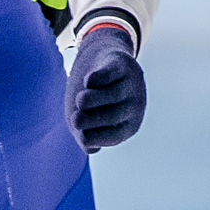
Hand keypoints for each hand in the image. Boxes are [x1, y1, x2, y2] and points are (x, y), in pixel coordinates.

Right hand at [65, 24, 145, 148]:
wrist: (105, 63)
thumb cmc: (95, 101)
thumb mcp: (91, 123)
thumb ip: (88, 138)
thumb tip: (90, 147)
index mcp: (129, 126)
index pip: (114, 135)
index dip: (93, 136)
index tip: (78, 131)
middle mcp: (134, 106)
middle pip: (113, 115)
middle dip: (90, 119)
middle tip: (74, 119)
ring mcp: (131, 84)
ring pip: (113, 95)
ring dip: (90, 100)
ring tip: (79, 101)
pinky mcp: (123, 64)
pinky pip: (109, 74)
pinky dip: (95, 80)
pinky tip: (88, 82)